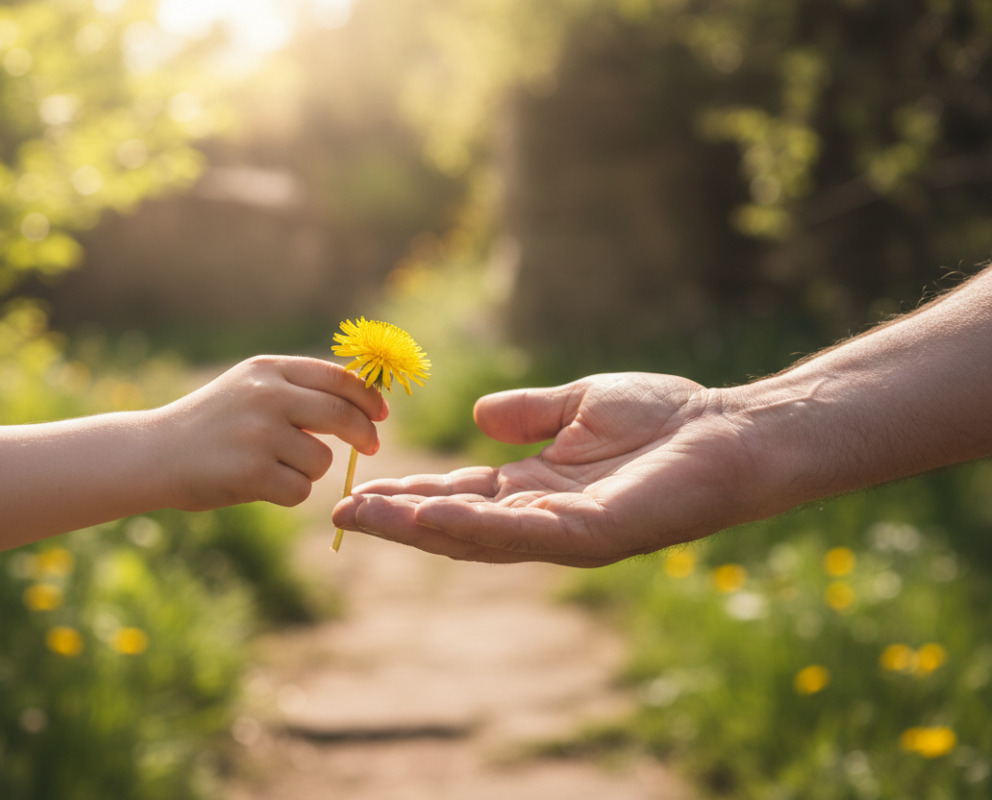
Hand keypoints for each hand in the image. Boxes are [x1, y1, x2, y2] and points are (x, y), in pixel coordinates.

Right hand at [151, 356, 387, 510]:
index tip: (381, 414)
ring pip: (322, 460)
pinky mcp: (253, 473)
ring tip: (271, 466)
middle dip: (364, 434)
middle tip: (370, 447)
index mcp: (268, 370)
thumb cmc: (211, 423)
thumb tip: (361, 400)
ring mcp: (260, 435)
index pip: (338, 378)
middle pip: (342, 416)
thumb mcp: (249, 386)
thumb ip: (296, 388)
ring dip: (308, 470)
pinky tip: (259, 485)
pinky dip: (288, 493)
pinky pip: (301, 489)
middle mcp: (266, 396)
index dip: (368, 398)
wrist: (153, 453)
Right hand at [332, 372, 758, 566]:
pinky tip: (430, 515)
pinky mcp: (593, 534)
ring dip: (418, 529)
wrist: (732, 432)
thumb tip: (477, 417)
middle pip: (454, 526)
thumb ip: (531, 412)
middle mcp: (542, 519)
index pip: (459, 496)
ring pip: (476, 538)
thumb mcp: (582, 403)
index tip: (360, 488)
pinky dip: (472, 527)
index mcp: (536, 489)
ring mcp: (565, 532)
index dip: (409, 494)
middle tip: (340, 515)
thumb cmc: (668, 417)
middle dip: (397, 522)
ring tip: (366, 518)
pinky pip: (521, 535)